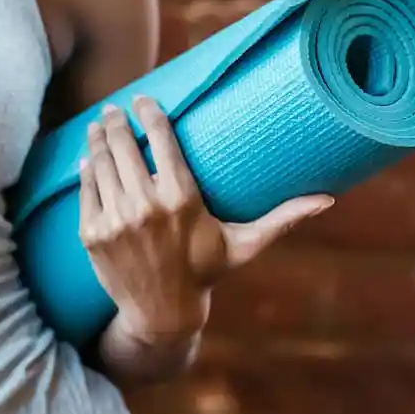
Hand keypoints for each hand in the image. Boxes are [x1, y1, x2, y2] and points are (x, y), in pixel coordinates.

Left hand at [79, 96, 333, 346]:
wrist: (161, 314)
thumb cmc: (205, 272)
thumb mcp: (243, 244)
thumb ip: (281, 218)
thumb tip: (328, 200)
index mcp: (182, 199)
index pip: (162, 140)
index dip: (151, 113)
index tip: (145, 99)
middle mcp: (146, 206)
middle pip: (125, 145)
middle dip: (117, 121)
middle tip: (114, 109)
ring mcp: (115, 220)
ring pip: (102, 163)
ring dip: (98, 139)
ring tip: (98, 125)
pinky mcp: (92, 233)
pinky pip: (86, 190)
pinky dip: (86, 170)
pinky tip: (88, 158)